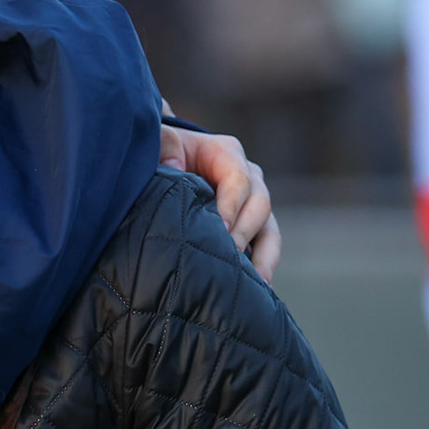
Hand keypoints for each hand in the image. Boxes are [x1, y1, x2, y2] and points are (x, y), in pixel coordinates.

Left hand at [161, 125, 280, 281]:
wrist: (162, 167)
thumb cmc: (160, 152)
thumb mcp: (159, 140)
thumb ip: (164, 145)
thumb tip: (177, 169)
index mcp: (226, 154)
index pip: (239, 179)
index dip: (232, 205)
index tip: (221, 229)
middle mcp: (247, 178)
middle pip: (260, 205)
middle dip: (246, 232)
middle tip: (231, 256)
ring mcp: (251, 204)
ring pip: (270, 230)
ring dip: (266, 256)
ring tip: (259, 282)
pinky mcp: (249, 228)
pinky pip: (263, 247)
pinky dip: (261, 266)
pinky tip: (256, 289)